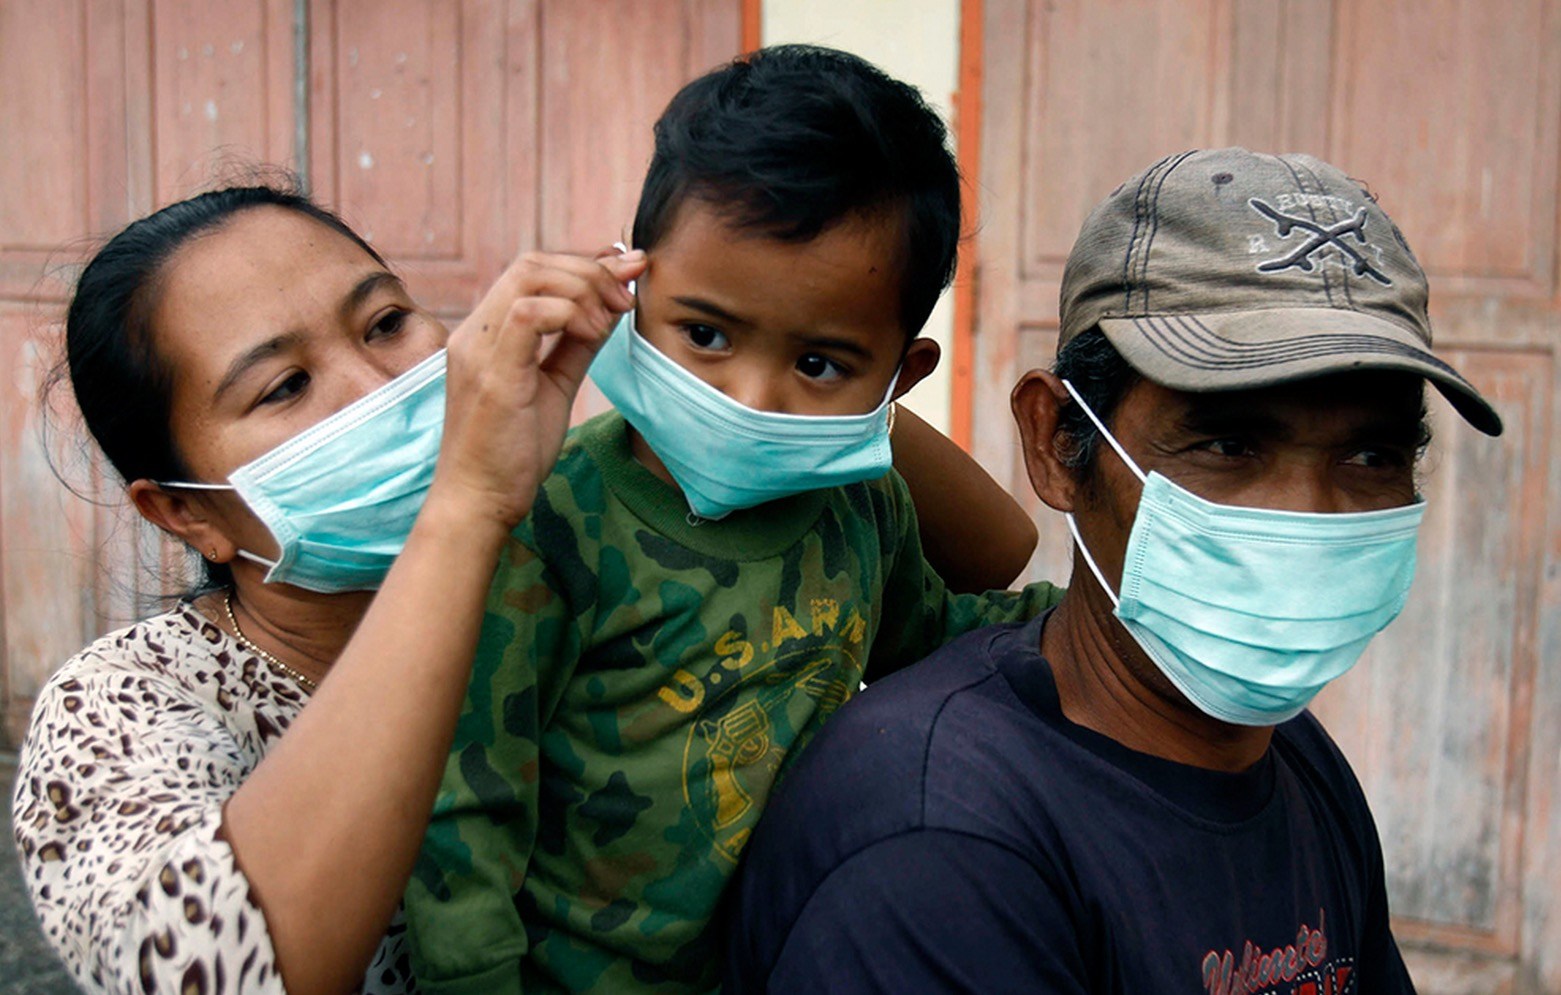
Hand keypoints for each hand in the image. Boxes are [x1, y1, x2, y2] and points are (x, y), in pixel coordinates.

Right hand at [426, 249, 646, 531]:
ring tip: (612, 318)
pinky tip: (593, 334)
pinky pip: (528, 312)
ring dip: (584, 287)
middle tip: (627, 296)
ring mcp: (477, 349)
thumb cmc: (512, 452)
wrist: (478, 501)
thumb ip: (576, 346)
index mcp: (486, 334)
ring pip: (529, 275)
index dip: (584, 262)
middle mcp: (474, 332)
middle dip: (590, 269)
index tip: (627, 268)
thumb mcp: (555, 386)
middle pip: (532, 262)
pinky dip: (570, 312)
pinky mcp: (491, 373)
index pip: (532, 271)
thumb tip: (609, 310)